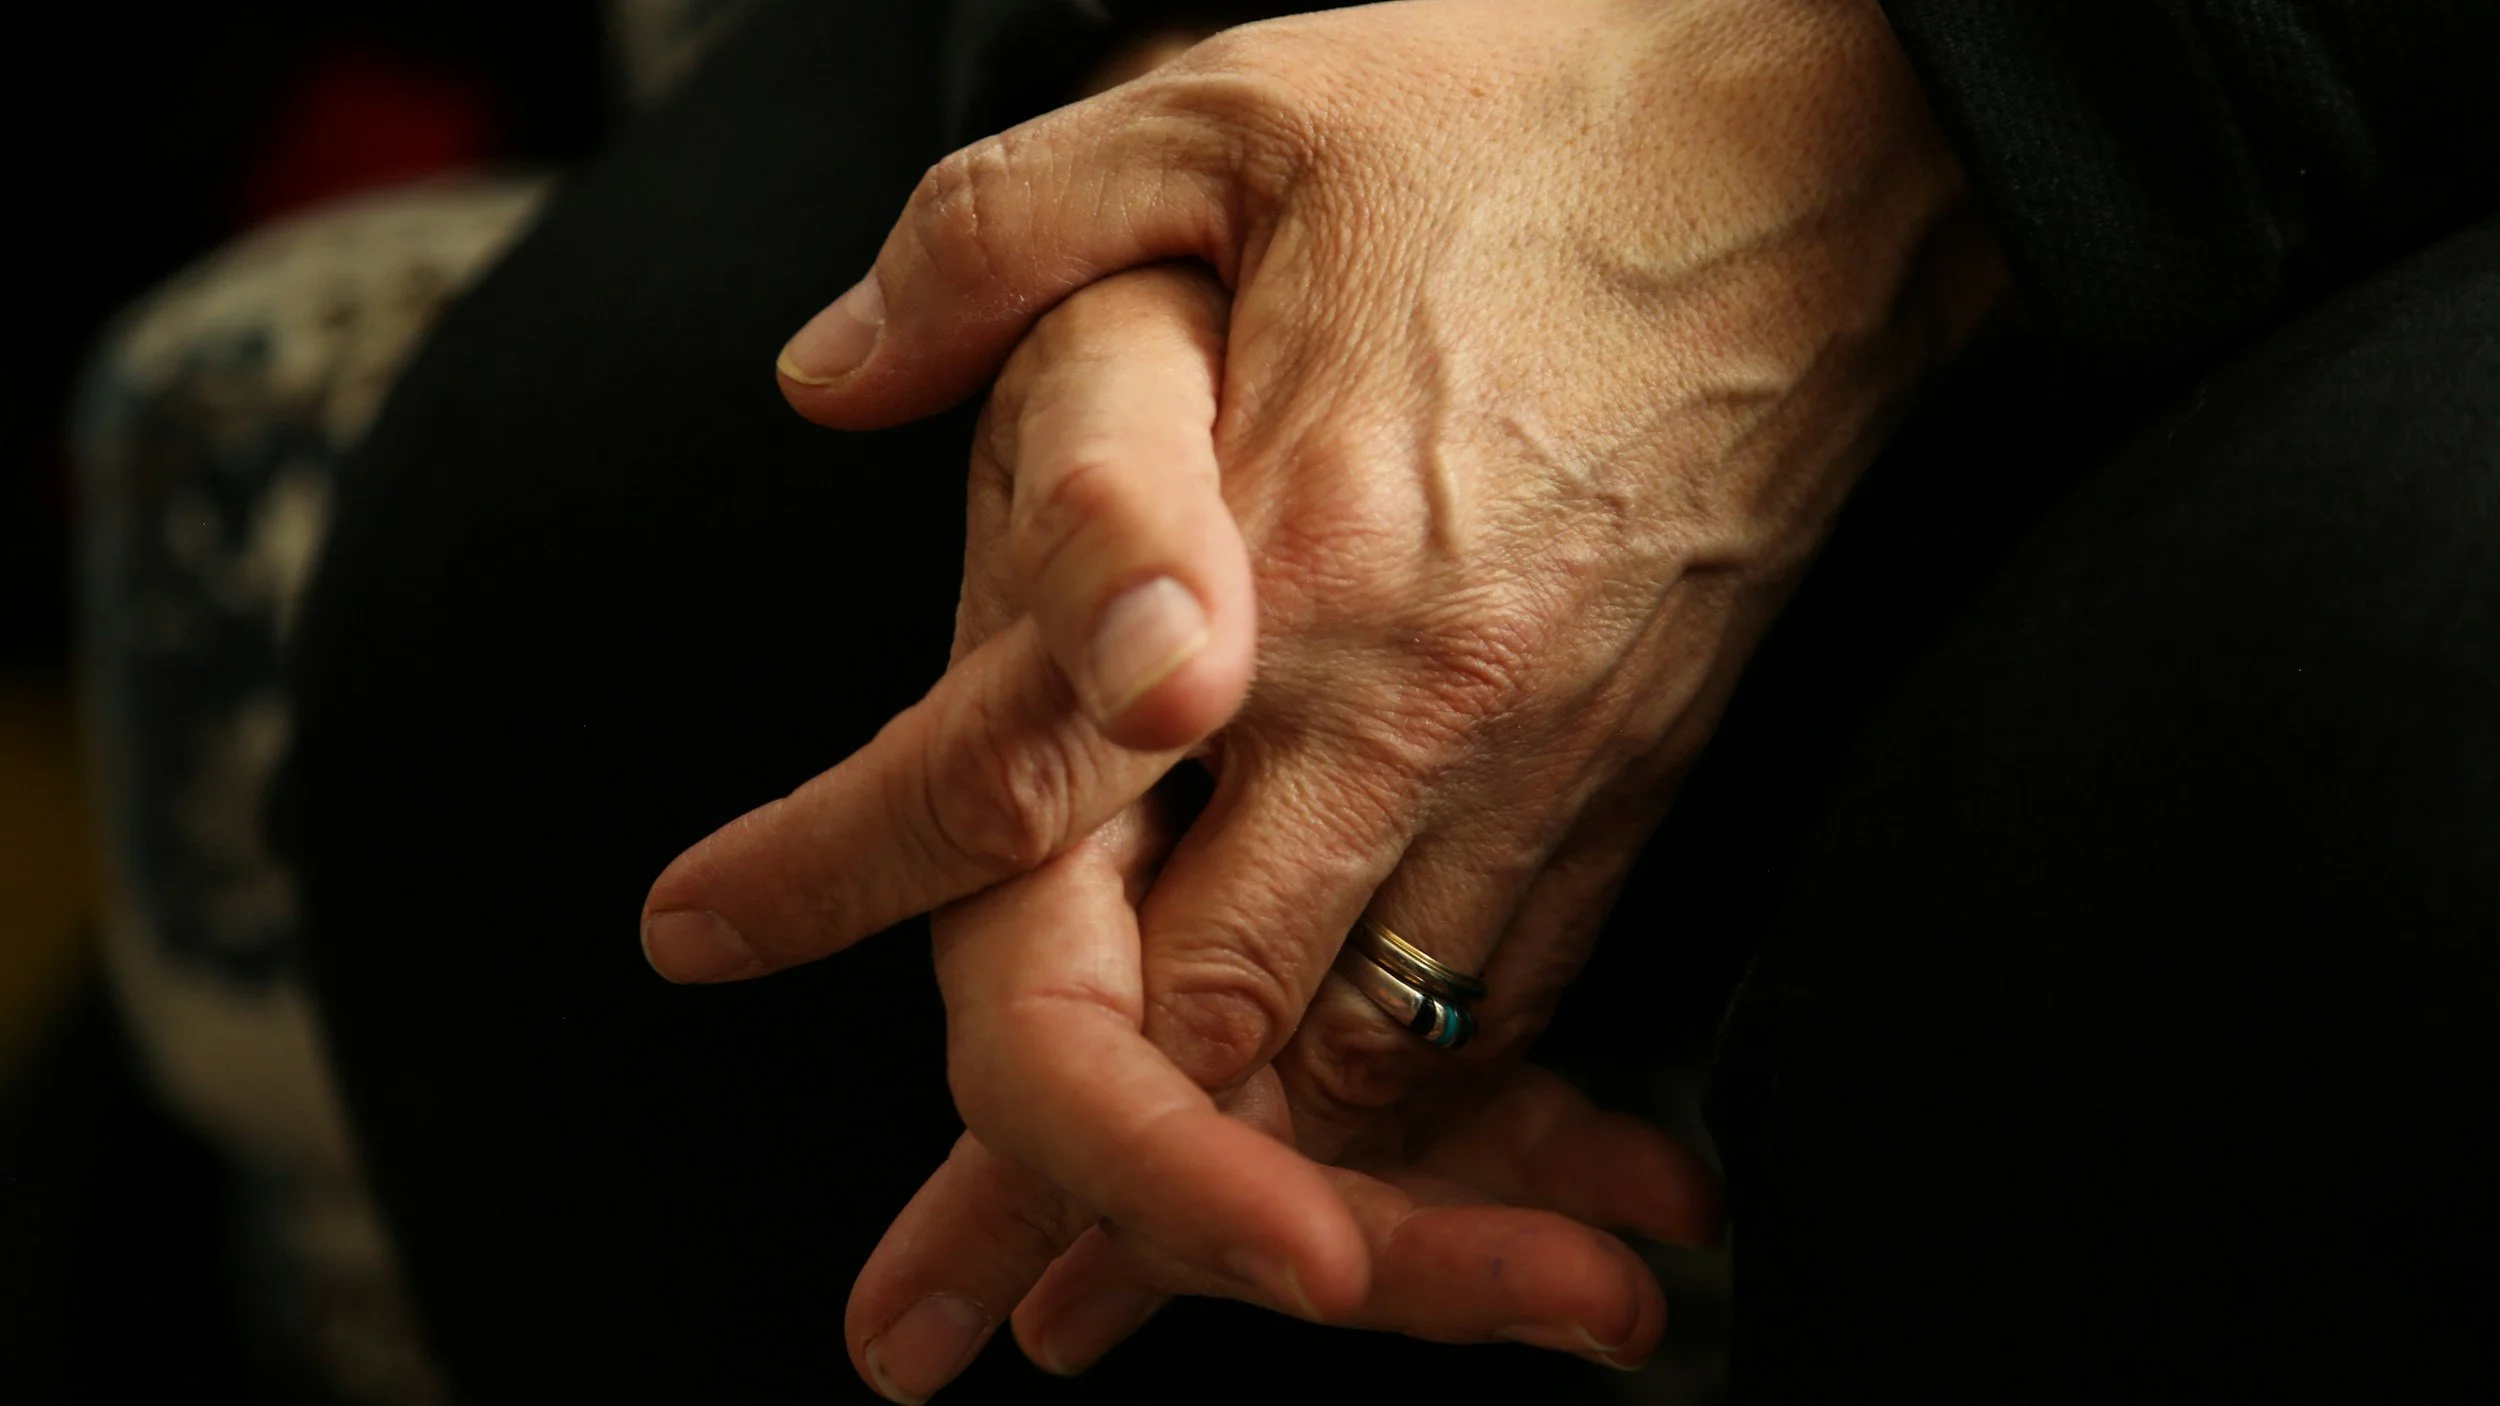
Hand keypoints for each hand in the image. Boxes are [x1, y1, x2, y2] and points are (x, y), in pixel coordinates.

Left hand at [644, 0, 2002, 1383]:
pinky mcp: (1636, 778)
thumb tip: (828, 369)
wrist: (1843, 166)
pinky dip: (1406, 1125)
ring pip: (1364, 1059)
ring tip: (1080, 1320)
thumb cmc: (1532, 129)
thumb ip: (1005, 233)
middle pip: (1200, 1011)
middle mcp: (1400, 697)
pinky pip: (1508, 1009)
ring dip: (1224, 1208)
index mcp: (1278, 542)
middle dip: (1044, 1189)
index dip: (839, 872)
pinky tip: (1342, 1190)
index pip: (1020, 770)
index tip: (692, 933)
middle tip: (917, 1329)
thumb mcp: (1241, 112)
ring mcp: (1536, 758)